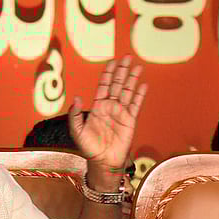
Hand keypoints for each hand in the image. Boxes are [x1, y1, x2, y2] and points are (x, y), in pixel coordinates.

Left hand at [69, 56, 146, 188]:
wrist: (103, 161)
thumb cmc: (89, 148)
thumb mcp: (77, 131)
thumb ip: (75, 115)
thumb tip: (77, 97)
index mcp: (98, 106)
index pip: (104, 85)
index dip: (108, 73)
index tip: (112, 61)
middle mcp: (110, 107)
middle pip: (117, 84)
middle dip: (122, 70)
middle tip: (127, 57)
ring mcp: (121, 113)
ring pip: (128, 91)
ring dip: (132, 79)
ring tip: (138, 66)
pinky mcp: (130, 121)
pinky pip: (136, 105)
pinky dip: (140, 94)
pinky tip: (143, 85)